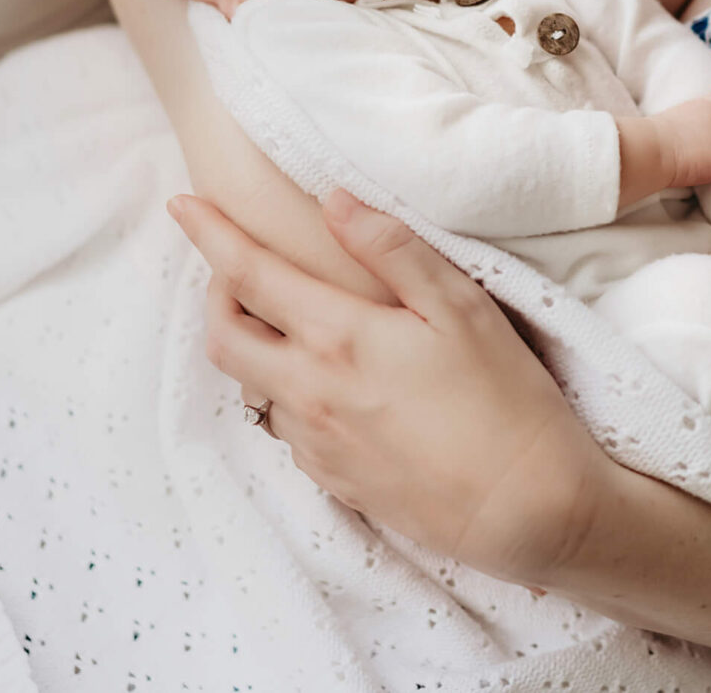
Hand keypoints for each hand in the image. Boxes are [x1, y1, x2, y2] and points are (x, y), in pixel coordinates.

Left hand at [174, 188, 612, 586]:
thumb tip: (334, 201)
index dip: (208, 234)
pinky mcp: (334, 480)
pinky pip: (287, 428)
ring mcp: (316, 443)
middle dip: (215, 294)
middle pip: (223, 338)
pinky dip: (289, 393)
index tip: (183, 205)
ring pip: (252, 386)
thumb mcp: (461, 307)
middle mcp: (310, 393)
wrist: (527, 509)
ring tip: (290, 325)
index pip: (246, 275)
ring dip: (255, 347)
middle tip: (238, 268)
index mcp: (338, 338)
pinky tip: (332, 385)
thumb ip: (392, 249)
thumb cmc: (506, 399)